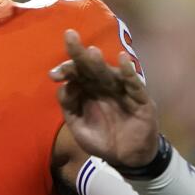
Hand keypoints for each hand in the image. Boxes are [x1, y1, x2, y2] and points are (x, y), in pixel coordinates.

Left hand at [49, 29, 158, 168]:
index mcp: (88, 90)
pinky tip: (123, 60)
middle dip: (79, 53)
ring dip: (101, 62)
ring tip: (90, 51)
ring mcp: (123, 91)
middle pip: (91, 66)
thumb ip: (69, 108)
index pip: (75, 73)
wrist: (126, 159)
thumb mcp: (79, 126)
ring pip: (110, 73)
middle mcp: (104, 86)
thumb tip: (62, 87)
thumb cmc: (102, 139)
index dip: (65, 70)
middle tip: (69, 35)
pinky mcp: (140, 100)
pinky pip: (135, 85)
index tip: (54, 75)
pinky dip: (129, 73)